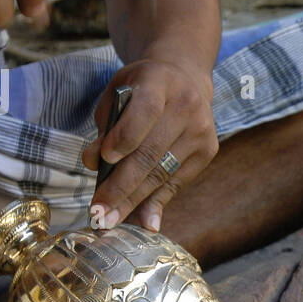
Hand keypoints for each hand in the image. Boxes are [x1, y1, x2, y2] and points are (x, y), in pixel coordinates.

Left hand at [82, 56, 217, 230]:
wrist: (186, 79)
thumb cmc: (142, 89)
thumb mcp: (118, 94)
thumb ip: (106, 126)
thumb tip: (94, 164)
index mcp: (160, 82)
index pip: (144, 112)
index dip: (123, 138)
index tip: (101, 161)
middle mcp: (187, 106)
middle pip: (151, 153)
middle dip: (121, 186)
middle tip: (98, 212)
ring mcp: (202, 130)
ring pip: (162, 173)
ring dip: (134, 201)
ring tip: (110, 220)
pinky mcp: (208, 151)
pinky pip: (176, 182)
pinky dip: (156, 202)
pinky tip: (143, 221)